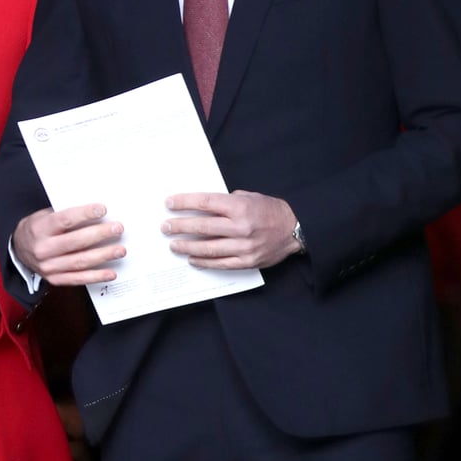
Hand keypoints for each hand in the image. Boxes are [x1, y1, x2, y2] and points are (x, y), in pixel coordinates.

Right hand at [12, 204, 124, 285]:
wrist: (19, 249)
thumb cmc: (38, 228)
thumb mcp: (45, 215)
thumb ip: (65, 214)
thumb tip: (96, 212)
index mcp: (40, 228)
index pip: (64, 220)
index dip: (84, 214)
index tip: (102, 209)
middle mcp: (43, 249)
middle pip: (75, 242)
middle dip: (100, 234)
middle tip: (117, 229)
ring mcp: (48, 267)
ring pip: (79, 262)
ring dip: (103, 256)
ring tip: (120, 250)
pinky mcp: (54, 279)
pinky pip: (78, 279)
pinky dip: (96, 276)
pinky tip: (110, 272)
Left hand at [163, 190, 300, 268]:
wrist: (295, 229)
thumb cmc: (269, 210)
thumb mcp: (249, 197)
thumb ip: (226, 201)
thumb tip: (201, 206)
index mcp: (240, 207)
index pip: (205, 203)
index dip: (184, 203)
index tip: (169, 203)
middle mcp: (241, 227)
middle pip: (202, 227)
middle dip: (180, 227)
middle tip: (165, 227)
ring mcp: (244, 246)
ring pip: (207, 248)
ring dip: (187, 247)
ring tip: (173, 245)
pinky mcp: (247, 261)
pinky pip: (220, 264)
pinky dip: (204, 262)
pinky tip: (192, 259)